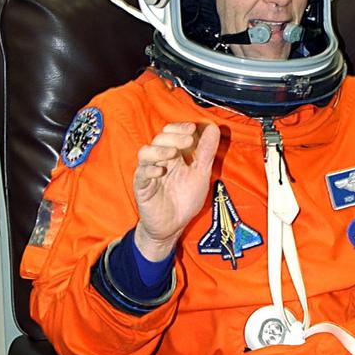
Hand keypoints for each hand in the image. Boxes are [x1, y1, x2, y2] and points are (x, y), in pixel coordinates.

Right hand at [133, 122, 219, 259]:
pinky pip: (142, 173)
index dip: (181, 127)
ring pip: (146, 152)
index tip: (193, 127)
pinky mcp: (142, 186)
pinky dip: (151, 169)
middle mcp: (160, 160)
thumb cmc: (184, 200)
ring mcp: (149, 172)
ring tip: (174, 153)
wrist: (172, 226)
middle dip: (174, 136)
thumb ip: (206, 152)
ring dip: (160, 150)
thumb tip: (213, 128)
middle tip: (188, 139)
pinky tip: (162, 171)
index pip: (173, 133)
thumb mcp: (201, 174)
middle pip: (160, 139)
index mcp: (175, 156)